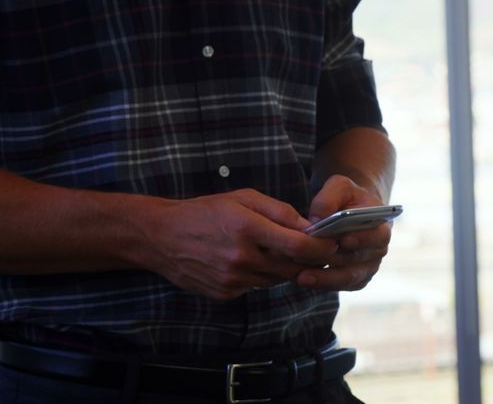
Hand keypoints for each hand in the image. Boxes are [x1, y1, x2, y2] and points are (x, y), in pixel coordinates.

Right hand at [134, 189, 337, 300]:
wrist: (161, 237)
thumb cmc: (204, 211)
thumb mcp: (242, 198)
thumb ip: (279, 212)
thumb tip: (311, 227)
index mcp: (247, 228)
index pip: (299, 245)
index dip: (322, 247)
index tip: (332, 243)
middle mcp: (241, 258)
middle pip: (292, 268)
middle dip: (307, 259)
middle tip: (312, 249)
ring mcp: (232, 279)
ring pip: (276, 280)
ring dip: (283, 268)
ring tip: (275, 251)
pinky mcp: (225, 293)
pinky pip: (256, 287)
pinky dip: (260, 276)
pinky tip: (248, 261)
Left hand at [296, 175, 391, 290]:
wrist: (350, 213)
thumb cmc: (347, 198)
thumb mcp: (340, 187)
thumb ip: (329, 198)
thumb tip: (317, 219)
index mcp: (381, 227)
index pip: (378, 237)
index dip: (363, 239)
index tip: (344, 240)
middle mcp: (377, 251)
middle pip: (358, 260)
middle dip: (332, 259)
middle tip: (308, 257)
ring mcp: (367, 268)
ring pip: (347, 278)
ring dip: (325, 278)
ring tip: (302, 276)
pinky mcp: (353, 280)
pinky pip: (339, 286)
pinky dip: (322, 284)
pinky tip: (303, 279)